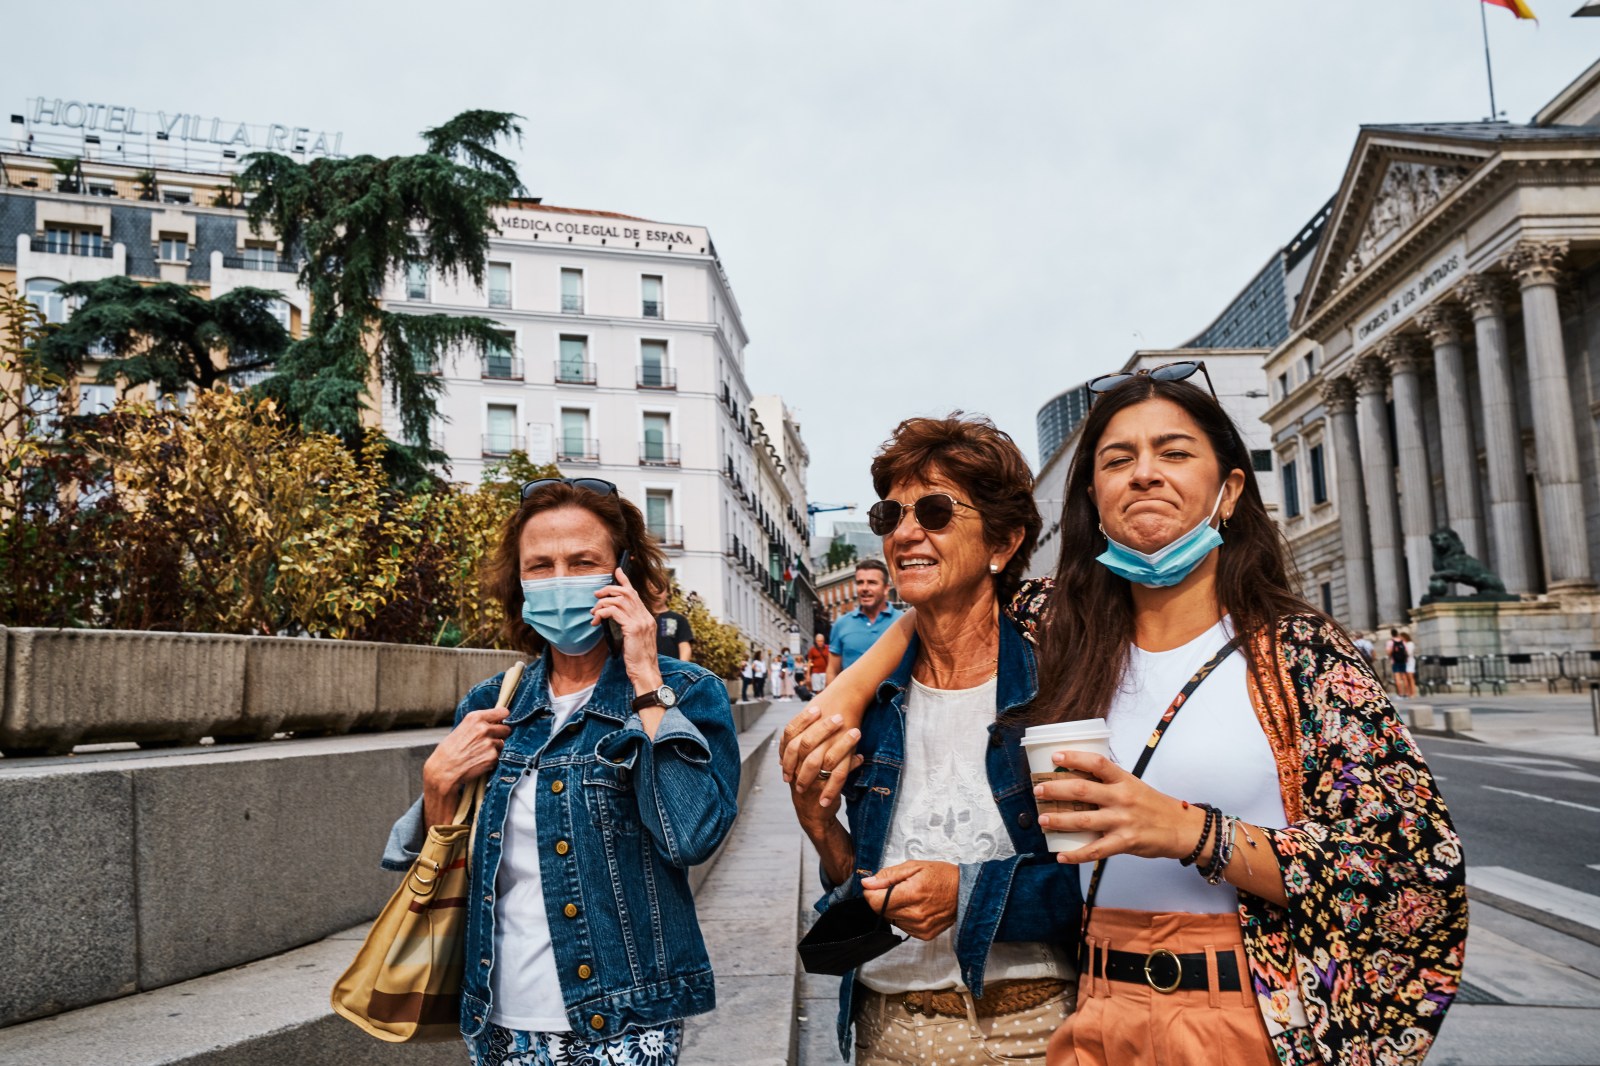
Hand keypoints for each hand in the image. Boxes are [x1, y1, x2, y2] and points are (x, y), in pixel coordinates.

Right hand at [422, 706, 511, 825]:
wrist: (443, 770)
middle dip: (500, 735)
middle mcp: (484, 728)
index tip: (503, 720)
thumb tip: (493, 723)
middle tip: (489, 741)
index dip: (503, 717)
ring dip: (495, 748)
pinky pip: (498, 756)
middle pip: (506, 729)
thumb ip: (477, 725)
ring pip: (502, 744)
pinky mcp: (492, 757)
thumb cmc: (448, 751)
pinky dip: (491, 760)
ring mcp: (489, 743)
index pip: (502, 712)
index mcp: (475, 718)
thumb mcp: (461, 729)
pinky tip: (479, 761)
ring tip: (479, 753)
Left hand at [592, 565, 663, 694]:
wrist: (646, 672)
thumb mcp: (634, 639)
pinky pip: (614, 612)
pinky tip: (597, 621)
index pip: (635, 593)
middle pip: (626, 592)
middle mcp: (645, 616)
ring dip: (602, 603)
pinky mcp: (633, 628)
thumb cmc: (638, 659)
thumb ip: (628, 626)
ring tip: (594, 613)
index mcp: (646, 618)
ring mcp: (641, 621)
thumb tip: (612, 616)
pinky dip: (602, 613)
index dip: (625, 580)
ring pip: (619, 600)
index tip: (617, 571)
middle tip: (596, 595)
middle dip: (609, 589)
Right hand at [780, 699, 861, 807]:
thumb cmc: (811, 783)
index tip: (816, 708)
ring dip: (841, 744)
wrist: (813, 814)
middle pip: (805, 743)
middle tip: (838, 716)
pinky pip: (837, 777)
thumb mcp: (805, 763)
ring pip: (823, 759)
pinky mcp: (823, 792)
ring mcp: (809, 781)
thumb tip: (825, 719)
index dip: (802, 720)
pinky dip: (850, 764)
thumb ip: (810, 745)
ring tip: (856, 731)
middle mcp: (797, 768)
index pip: (790, 733)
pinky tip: (860, 756)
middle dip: (822, 728)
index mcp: (791, 758)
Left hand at [861, 861, 958, 940]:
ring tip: (910, 897)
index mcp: (912, 893)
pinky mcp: (924, 935)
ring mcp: (920, 927)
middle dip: (882, 898)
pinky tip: (915, 907)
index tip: (873, 886)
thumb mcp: (914, 866)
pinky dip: (904, 916)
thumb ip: (888, 875)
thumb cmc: (942, 876)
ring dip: (894, 908)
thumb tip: (867, 883)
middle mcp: (916, 914)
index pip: (875, 901)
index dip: (870, 893)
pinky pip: (902, 926)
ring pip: (891, 919)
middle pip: (881, 911)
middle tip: (897, 888)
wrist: (965, 892)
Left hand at [1032, 750, 1200, 864]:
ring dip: (1059, 820)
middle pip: (1083, 790)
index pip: (1097, 763)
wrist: (1182, 828)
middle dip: (1056, 790)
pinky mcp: (1125, 842)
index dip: (1075, 757)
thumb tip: (1077, 777)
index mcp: (1124, 780)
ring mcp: (1123, 821)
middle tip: (1038, 790)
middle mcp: (1122, 798)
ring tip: (1042, 820)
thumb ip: (1110, 783)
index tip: (1056, 756)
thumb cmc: (1154, 806)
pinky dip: (1076, 855)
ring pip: (1084, 820)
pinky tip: (1061, 855)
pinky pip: (1095, 850)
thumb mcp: (1134, 785)